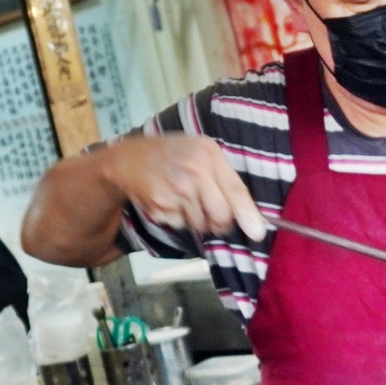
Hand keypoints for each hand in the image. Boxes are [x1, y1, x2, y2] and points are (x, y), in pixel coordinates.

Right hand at [103, 134, 267, 240]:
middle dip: (220, 221)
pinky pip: (181, 226)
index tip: (257, 233)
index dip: (248, 215)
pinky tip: (170, 201)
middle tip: (212, 212)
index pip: (236, 191)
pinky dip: (179, 219)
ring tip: (185, 198)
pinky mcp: (161, 208)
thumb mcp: (203, 152)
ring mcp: (175, 192)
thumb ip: (226, 178)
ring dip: (198, 219)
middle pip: (221, 216)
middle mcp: (194, 173)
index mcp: (208, 155)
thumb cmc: (173, 154)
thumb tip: (249, 216)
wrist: (128, 159)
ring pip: (202, 225)